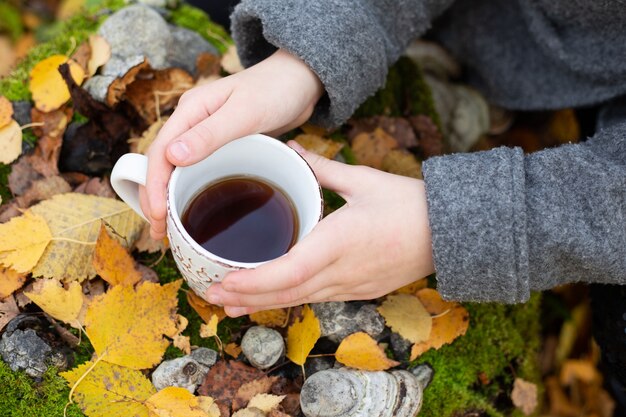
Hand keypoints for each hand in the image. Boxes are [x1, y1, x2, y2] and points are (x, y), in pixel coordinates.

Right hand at [140, 49, 323, 238]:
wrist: (300, 81)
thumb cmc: (277, 89)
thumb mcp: (246, 113)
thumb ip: (210, 134)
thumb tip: (172, 156)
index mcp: (190, 111)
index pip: (160, 152)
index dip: (154, 187)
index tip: (158, 216)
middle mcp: (192, 123)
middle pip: (162, 164)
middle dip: (156, 199)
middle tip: (160, 233)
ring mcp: (205, 134)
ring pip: (179, 170)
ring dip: (171, 198)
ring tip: (170, 229)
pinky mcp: (222, 145)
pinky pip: (199, 171)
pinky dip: (192, 190)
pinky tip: (195, 209)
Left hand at [206, 142, 435, 316]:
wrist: (448, 232)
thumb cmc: (409, 204)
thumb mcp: (364, 180)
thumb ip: (321, 168)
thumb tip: (291, 149)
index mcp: (340, 242)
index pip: (289, 272)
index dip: (253, 282)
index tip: (223, 281)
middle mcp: (342, 272)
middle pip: (287, 294)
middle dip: (247, 297)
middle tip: (211, 294)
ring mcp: (352, 286)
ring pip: (300, 301)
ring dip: (263, 304)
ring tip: (230, 303)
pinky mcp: (360, 291)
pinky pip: (317, 299)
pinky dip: (289, 300)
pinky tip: (271, 299)